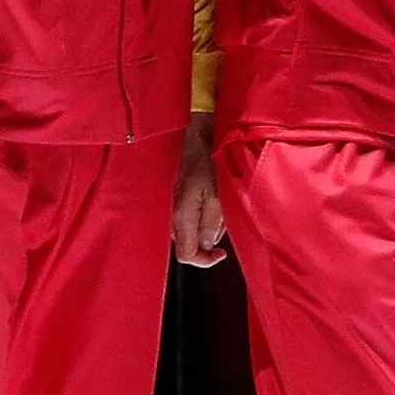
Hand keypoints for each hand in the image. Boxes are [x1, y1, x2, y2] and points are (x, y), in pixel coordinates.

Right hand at [173, 115, 228, 267]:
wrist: (193, 134)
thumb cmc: (206, 159)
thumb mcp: (217, 193)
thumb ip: (212, 223)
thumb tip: (207, 244)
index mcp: (180, 215)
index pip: (186, 255)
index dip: (205, 260)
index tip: (221, 254)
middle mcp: (170, 214)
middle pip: (189, 244)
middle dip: (209, 238)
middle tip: (225, 217)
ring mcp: (169, 207)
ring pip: (190, 230)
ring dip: (207, 224)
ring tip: (219, 200)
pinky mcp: (172, 198)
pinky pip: (187, 217)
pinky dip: (201, 213)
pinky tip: (211, 197)